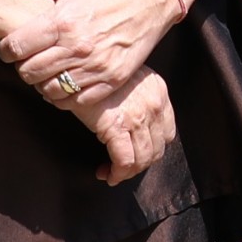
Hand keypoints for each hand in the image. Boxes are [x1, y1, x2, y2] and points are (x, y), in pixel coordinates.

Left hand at [0, 0, 188, 113]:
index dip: (6, 49)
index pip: (15, 48)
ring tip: (47, 68)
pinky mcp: (112, 80)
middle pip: (28, 73)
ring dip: (43, 82)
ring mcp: (96, 67)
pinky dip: (66, 95)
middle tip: (30, 57)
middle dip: (23, 66)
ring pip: (49, 91)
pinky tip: (67, 78)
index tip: (11, 46)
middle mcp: (78, 47)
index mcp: (62, 21)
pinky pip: (76, 101)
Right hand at [80, 70, 180, 186]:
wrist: (75, 67)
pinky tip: (106, 174)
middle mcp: (154, 104)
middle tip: (122, 169)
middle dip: (139, 165)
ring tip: (111, 173)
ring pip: (142, 159)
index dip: (152, 149)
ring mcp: (138, 116)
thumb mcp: (127, 78)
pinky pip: (125, 161)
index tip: (138, 154)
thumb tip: (133, 124)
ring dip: (127, 173)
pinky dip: (117, 174)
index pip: (167, 132)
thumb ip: (137, 97)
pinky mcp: (118, 126)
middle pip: (157, 149)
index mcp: (158, 91)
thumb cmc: (95, 73)